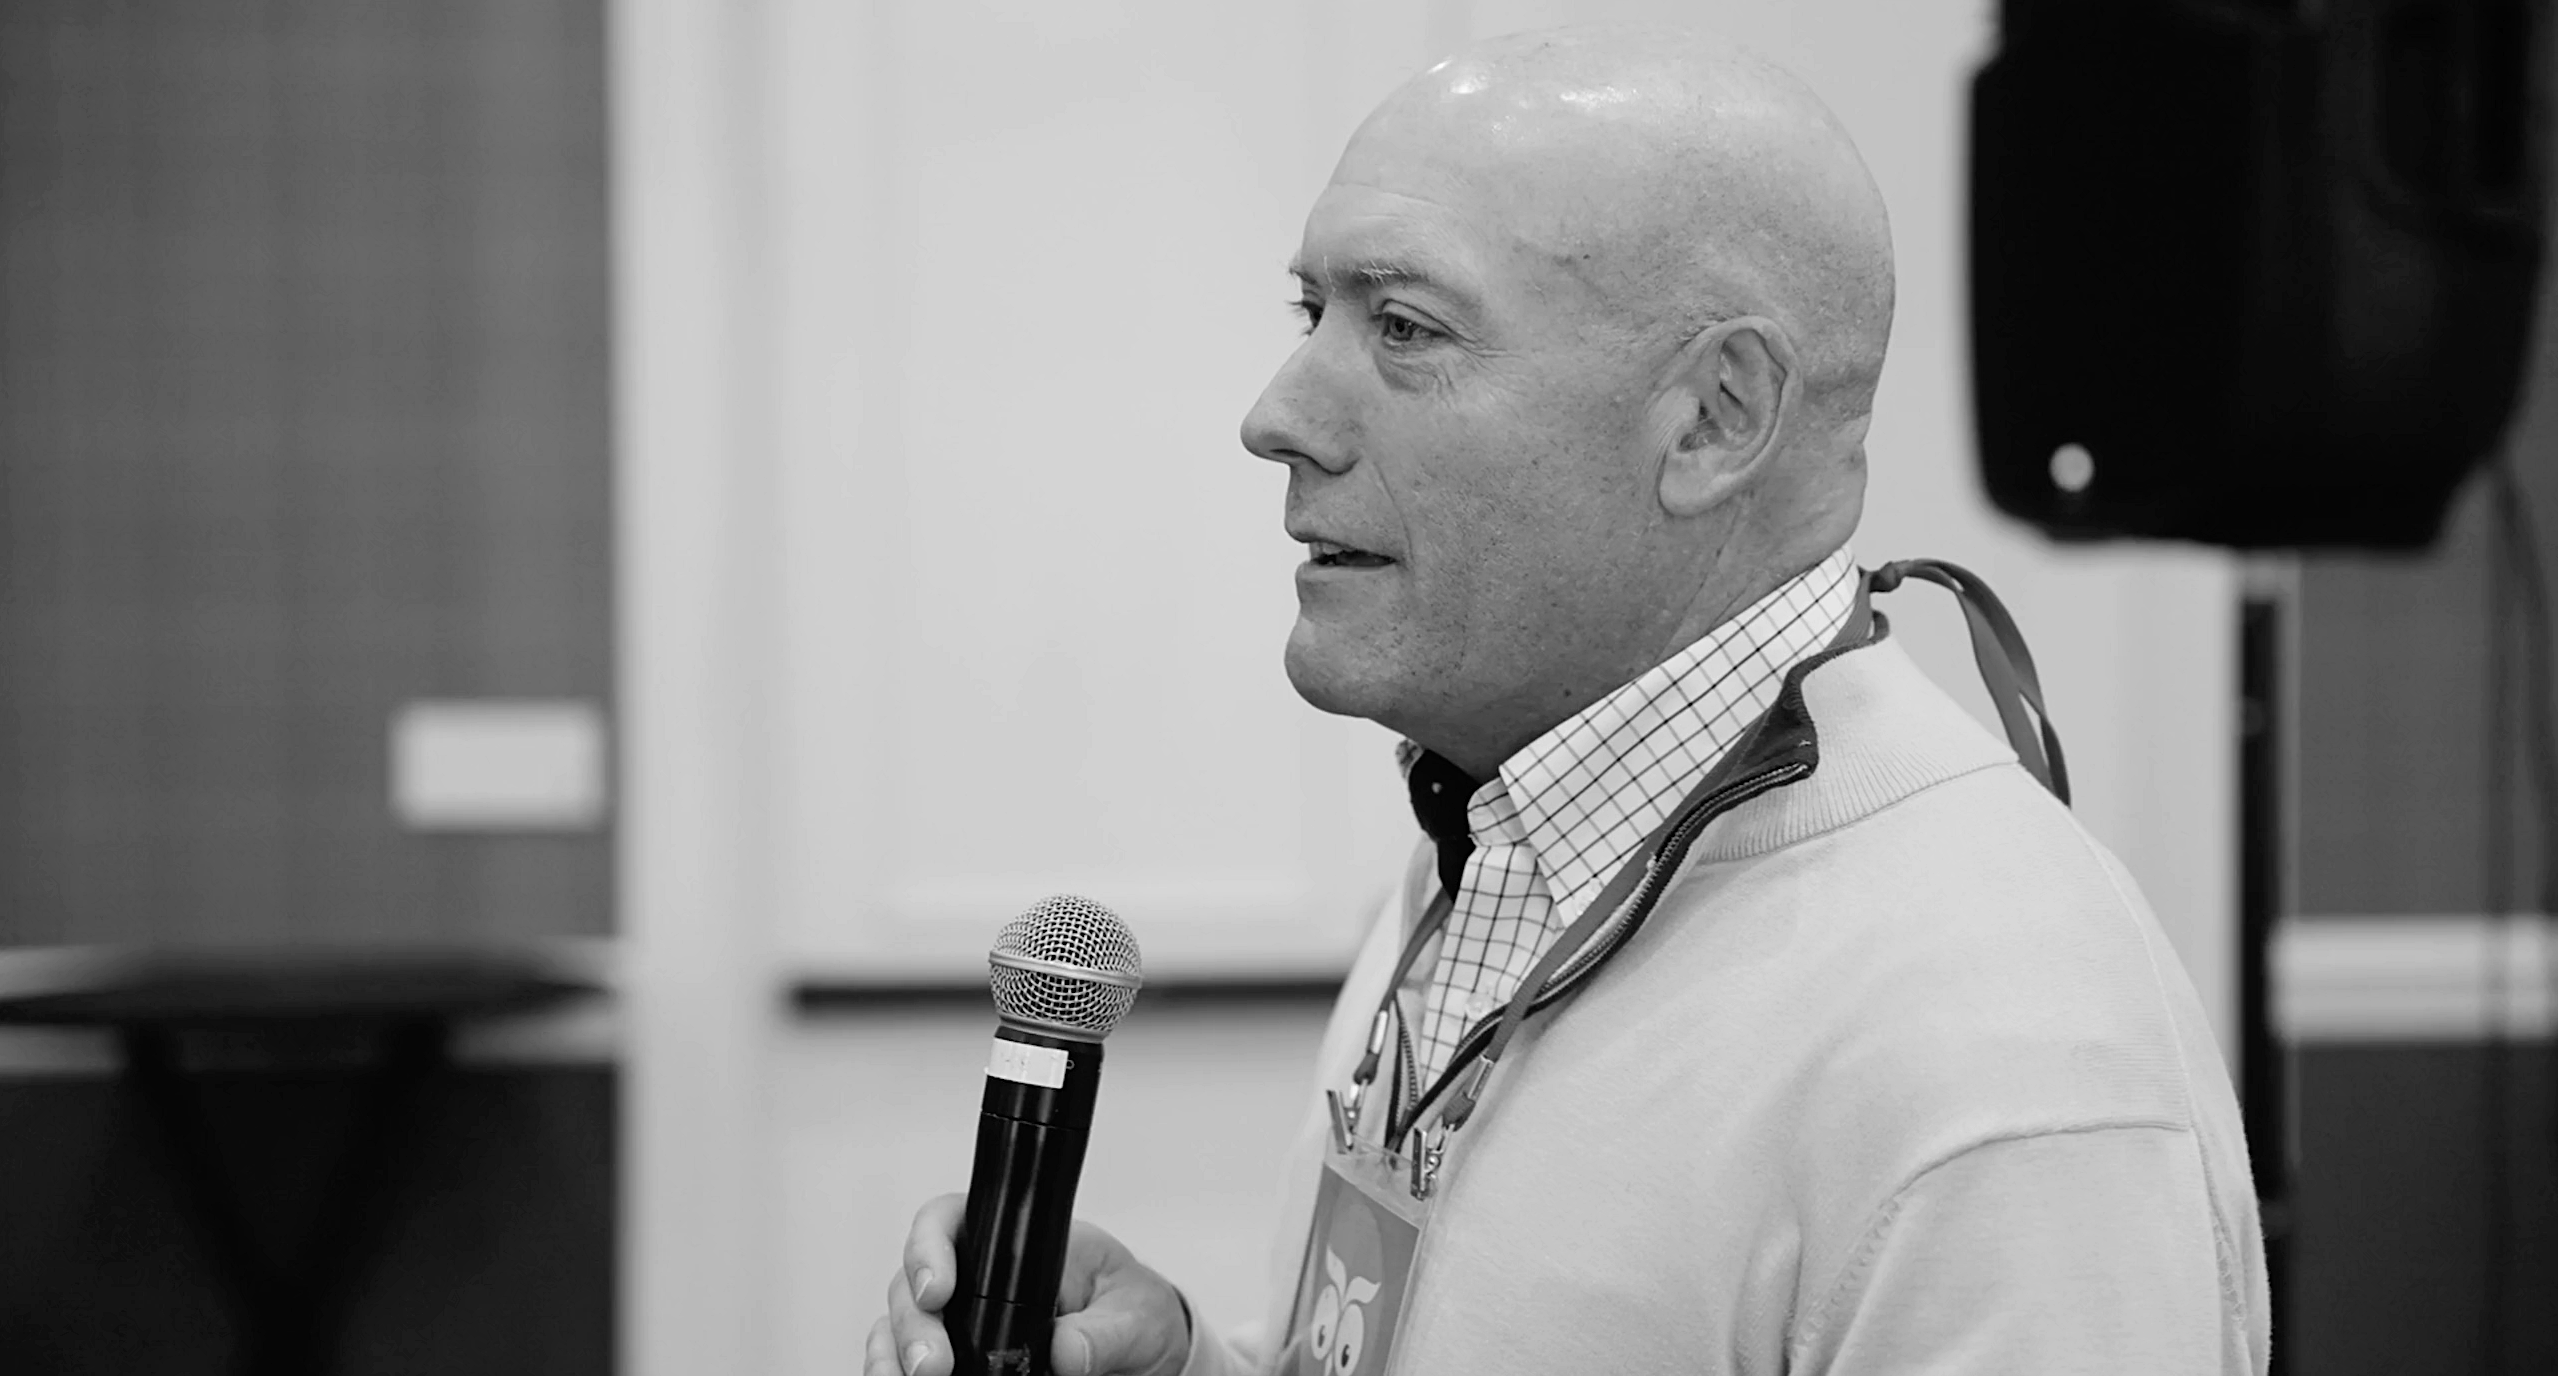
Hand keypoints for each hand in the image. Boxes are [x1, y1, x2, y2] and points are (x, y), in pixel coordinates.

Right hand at [866, 1193, 1193, 1375]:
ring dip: (892, 1355)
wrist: (1143, 1357)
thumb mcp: (1135, 1314)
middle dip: (911, 1323)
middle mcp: (973, 1277)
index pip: (949, 1221)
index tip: (938, 1288)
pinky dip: (893, 1372)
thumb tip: (1066, 1350)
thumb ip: (1106, 1331)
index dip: (928, 1247)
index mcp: (1014, 1244)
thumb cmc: (1133, 1312)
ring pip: (894, 1329)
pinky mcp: (954, 1362)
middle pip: (910, 1284)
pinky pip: (903, 1365)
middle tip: (932, 1364)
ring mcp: (957, 1323)